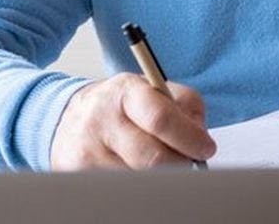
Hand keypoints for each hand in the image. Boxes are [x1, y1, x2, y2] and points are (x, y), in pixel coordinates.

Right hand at [50, 73, 215, 169]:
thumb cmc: (124, 105)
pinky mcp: (78, 174)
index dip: (190, 138)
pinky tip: (137, 169)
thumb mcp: (155, 90)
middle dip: (180, 163)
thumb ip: (185, 105)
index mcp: (125, 91)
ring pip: (140, 177)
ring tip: (158, 161)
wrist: (72, 118)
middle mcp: (102, 119)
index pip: (161, 118)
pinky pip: (123, 188)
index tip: (206, 148)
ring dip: (160, 174)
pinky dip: (139, 182)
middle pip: (153, 157)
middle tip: (189, 161)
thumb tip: (200, 137)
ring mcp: (88, 150)